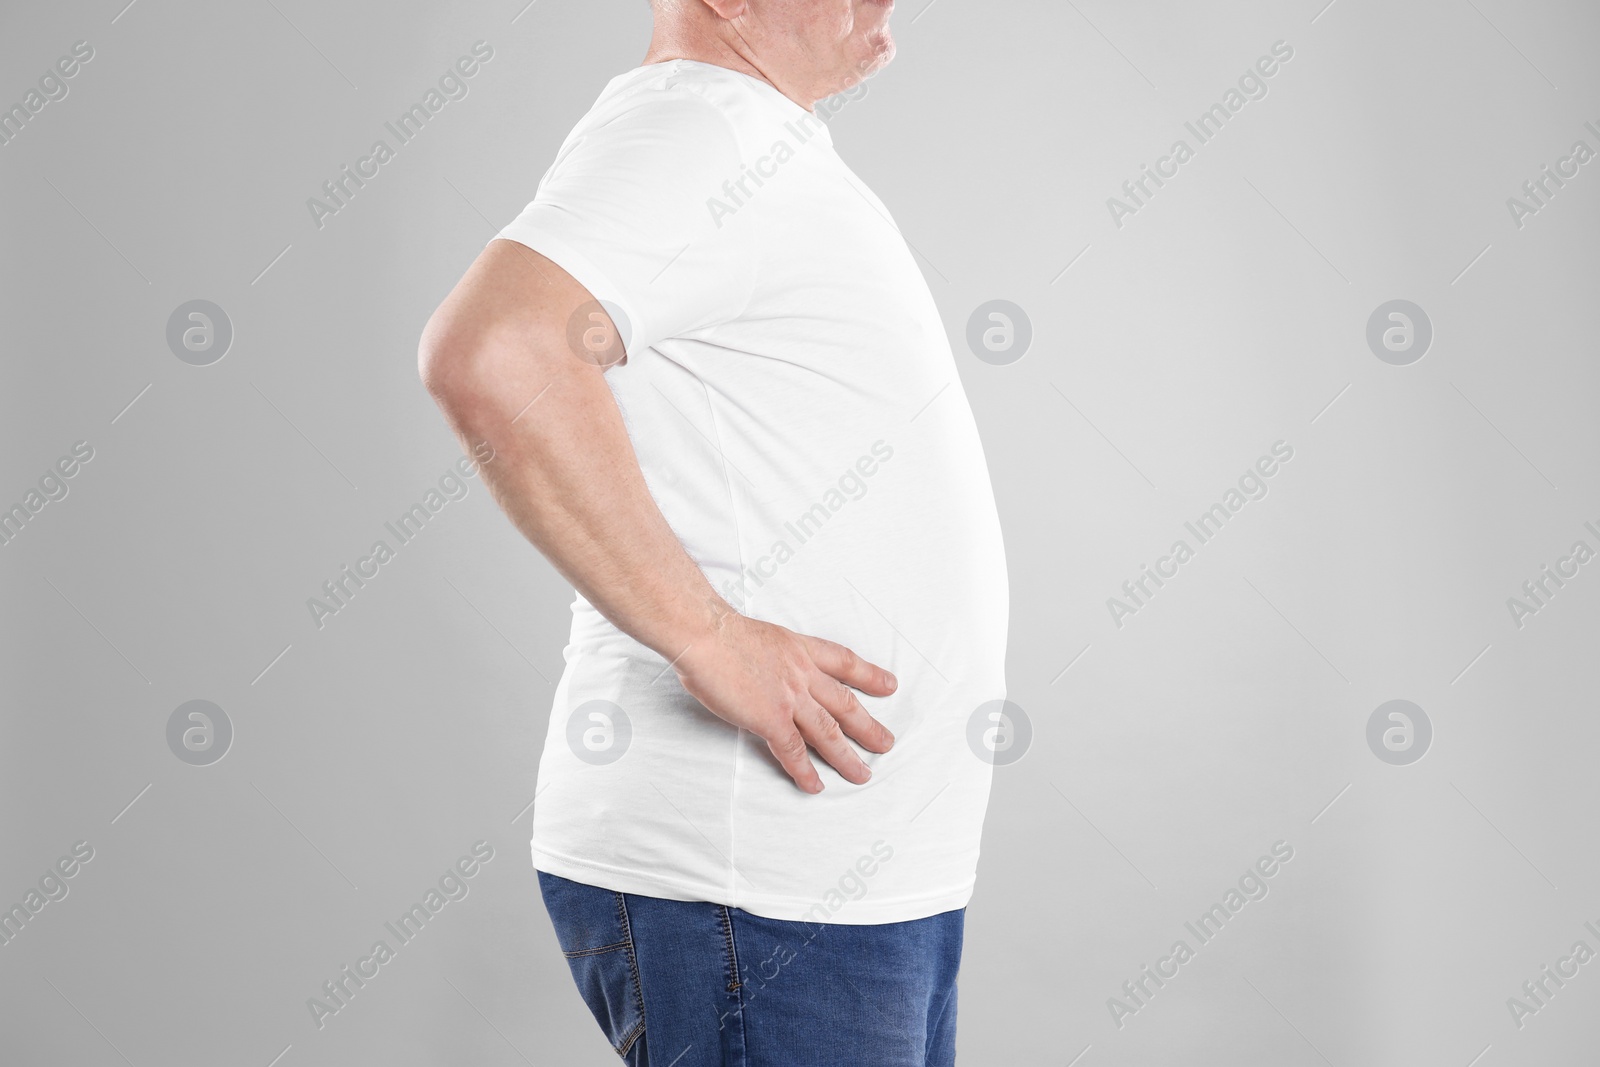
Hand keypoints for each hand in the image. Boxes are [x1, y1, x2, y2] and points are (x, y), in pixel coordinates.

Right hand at [672, 614, 897, 792]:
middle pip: (845, 704)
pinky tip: (815, 785)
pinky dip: (804, 771)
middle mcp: (803, 673)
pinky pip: (792, 751)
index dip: (870, 676)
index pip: (845, 662)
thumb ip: (775, 657)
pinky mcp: (770, 718)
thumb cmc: (721, 632)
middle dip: (868, 727)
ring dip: (846, 756)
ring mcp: (789, 697)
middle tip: (885, 743)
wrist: (705, 634)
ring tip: (862, 774)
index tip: (889, 685)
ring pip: (828, 732)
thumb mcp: (764, 636)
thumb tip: (769, 672)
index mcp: (801, 649)